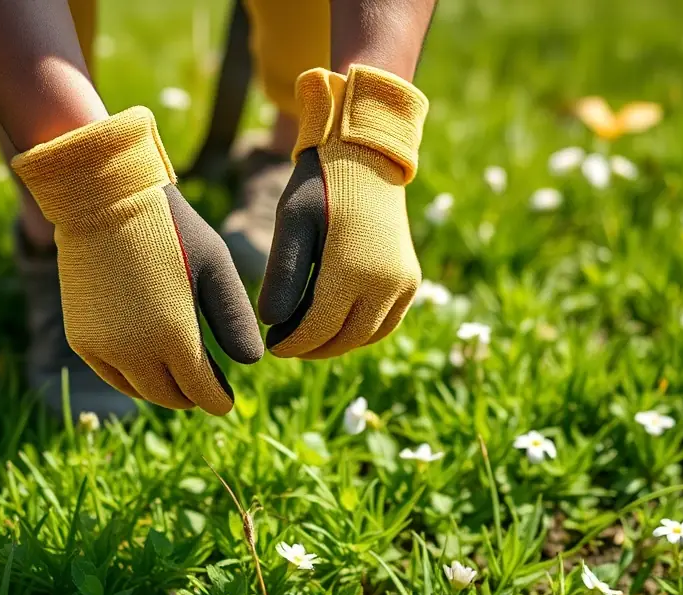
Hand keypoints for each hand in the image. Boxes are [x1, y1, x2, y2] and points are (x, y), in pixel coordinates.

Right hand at [12, 107, 262, 412]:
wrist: (102, 200)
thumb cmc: (171, 229)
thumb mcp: (216, 268)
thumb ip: (235, 319)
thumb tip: (250, 363)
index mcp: (174, 336)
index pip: (202, 392)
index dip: (218, 401)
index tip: (226, 401)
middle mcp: (136, 352)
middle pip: (172, 398)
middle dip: (192, 397)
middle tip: (204, 391)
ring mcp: (104, 348)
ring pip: (142, 393)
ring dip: (163, 391)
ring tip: (179, 381)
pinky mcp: (82, 340)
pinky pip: (113, 377)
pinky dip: (134, 380)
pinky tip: (148, 368)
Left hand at [259, 65, 427, 359]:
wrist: (367, 158)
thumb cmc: (321, 187)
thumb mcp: (292, 223)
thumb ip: (282, 275)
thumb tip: (271, 324)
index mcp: (353, 269)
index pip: (318, 328)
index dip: (292, 343)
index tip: (271, 346)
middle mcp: (385, 283)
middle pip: (344, 338)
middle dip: (312, 348)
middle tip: (286, 345)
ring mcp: (403, 284)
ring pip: (366, 336)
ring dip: (336, 344)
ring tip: (307, 339)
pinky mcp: (410, 281)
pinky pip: (385, 323)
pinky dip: (360, 333)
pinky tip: (336, 327)